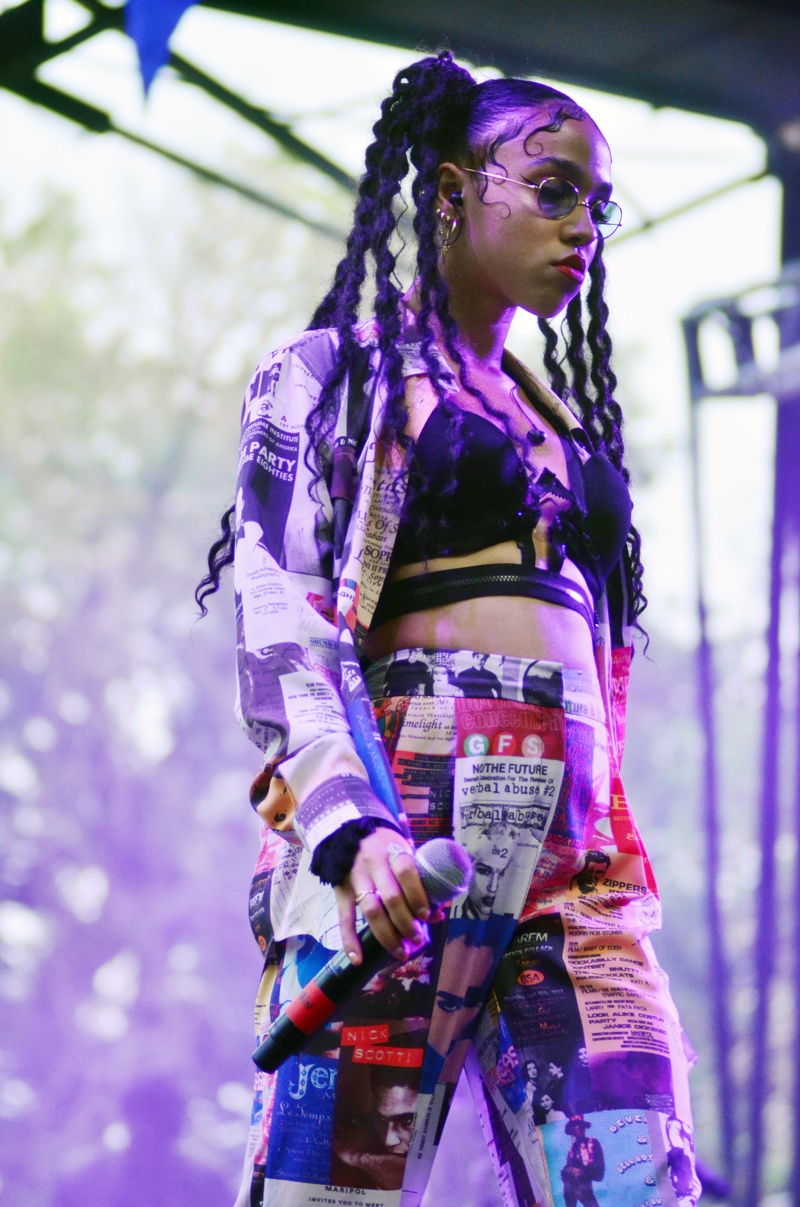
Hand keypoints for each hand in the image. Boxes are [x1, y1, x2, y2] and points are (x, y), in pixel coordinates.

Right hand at [334, 828, 429, 963]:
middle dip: (406, 923)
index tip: (427, 916)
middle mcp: (373, 864)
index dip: (417, 895)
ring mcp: (355, 878)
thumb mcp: (404, 852)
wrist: (348, 832)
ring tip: (401, 952)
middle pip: (390, 897)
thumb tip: (439, 914)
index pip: (406, 871)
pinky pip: (344, 918)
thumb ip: (420, 880)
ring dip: (387, 935)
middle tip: (417, 939)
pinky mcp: (341, 891)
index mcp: (392, 851)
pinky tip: (358, 959)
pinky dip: (350, 941)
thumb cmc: (385, 845)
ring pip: (371, 910)